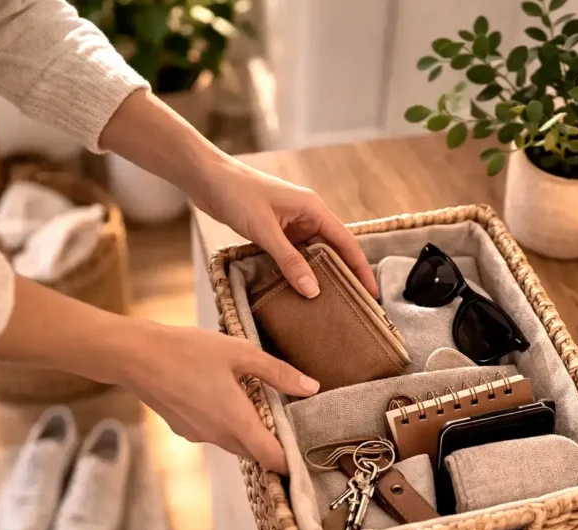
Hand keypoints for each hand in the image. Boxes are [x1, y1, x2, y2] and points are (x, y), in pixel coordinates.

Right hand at [116, 323, 317, 472]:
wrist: (134, 356)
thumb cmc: (187, 351)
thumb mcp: (239, 353)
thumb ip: (277, 372)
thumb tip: (311, 388)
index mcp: (235, 420)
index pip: (271, 457)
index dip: (290, 463)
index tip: (305, 459)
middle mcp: (217, 435)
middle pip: (254, 452)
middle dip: (271, 445)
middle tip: (288, 424)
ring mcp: (198, 435)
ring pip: (234, 442)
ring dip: (248, 431)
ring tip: (258, 403)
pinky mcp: (183, 429)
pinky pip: (214, 433)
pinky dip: (226, 423)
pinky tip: (223, 396)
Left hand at [197, 161, 377, 297]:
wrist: (206, 178)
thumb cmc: (236, 194)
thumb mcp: (264, 230)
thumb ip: (289, 260)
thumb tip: (312, 290)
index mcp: (313, 209)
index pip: (346, 242)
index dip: (360, 268)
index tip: (370, 293)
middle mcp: (307, 215)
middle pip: (333, 249)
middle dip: (344, 274)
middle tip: (354, 304)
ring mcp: (290, 222)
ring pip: (313, 253)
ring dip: (320, 274)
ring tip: (329, 302)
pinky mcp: (275, 229)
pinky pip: (294, 253)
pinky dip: (299, 269)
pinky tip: (299, 288)